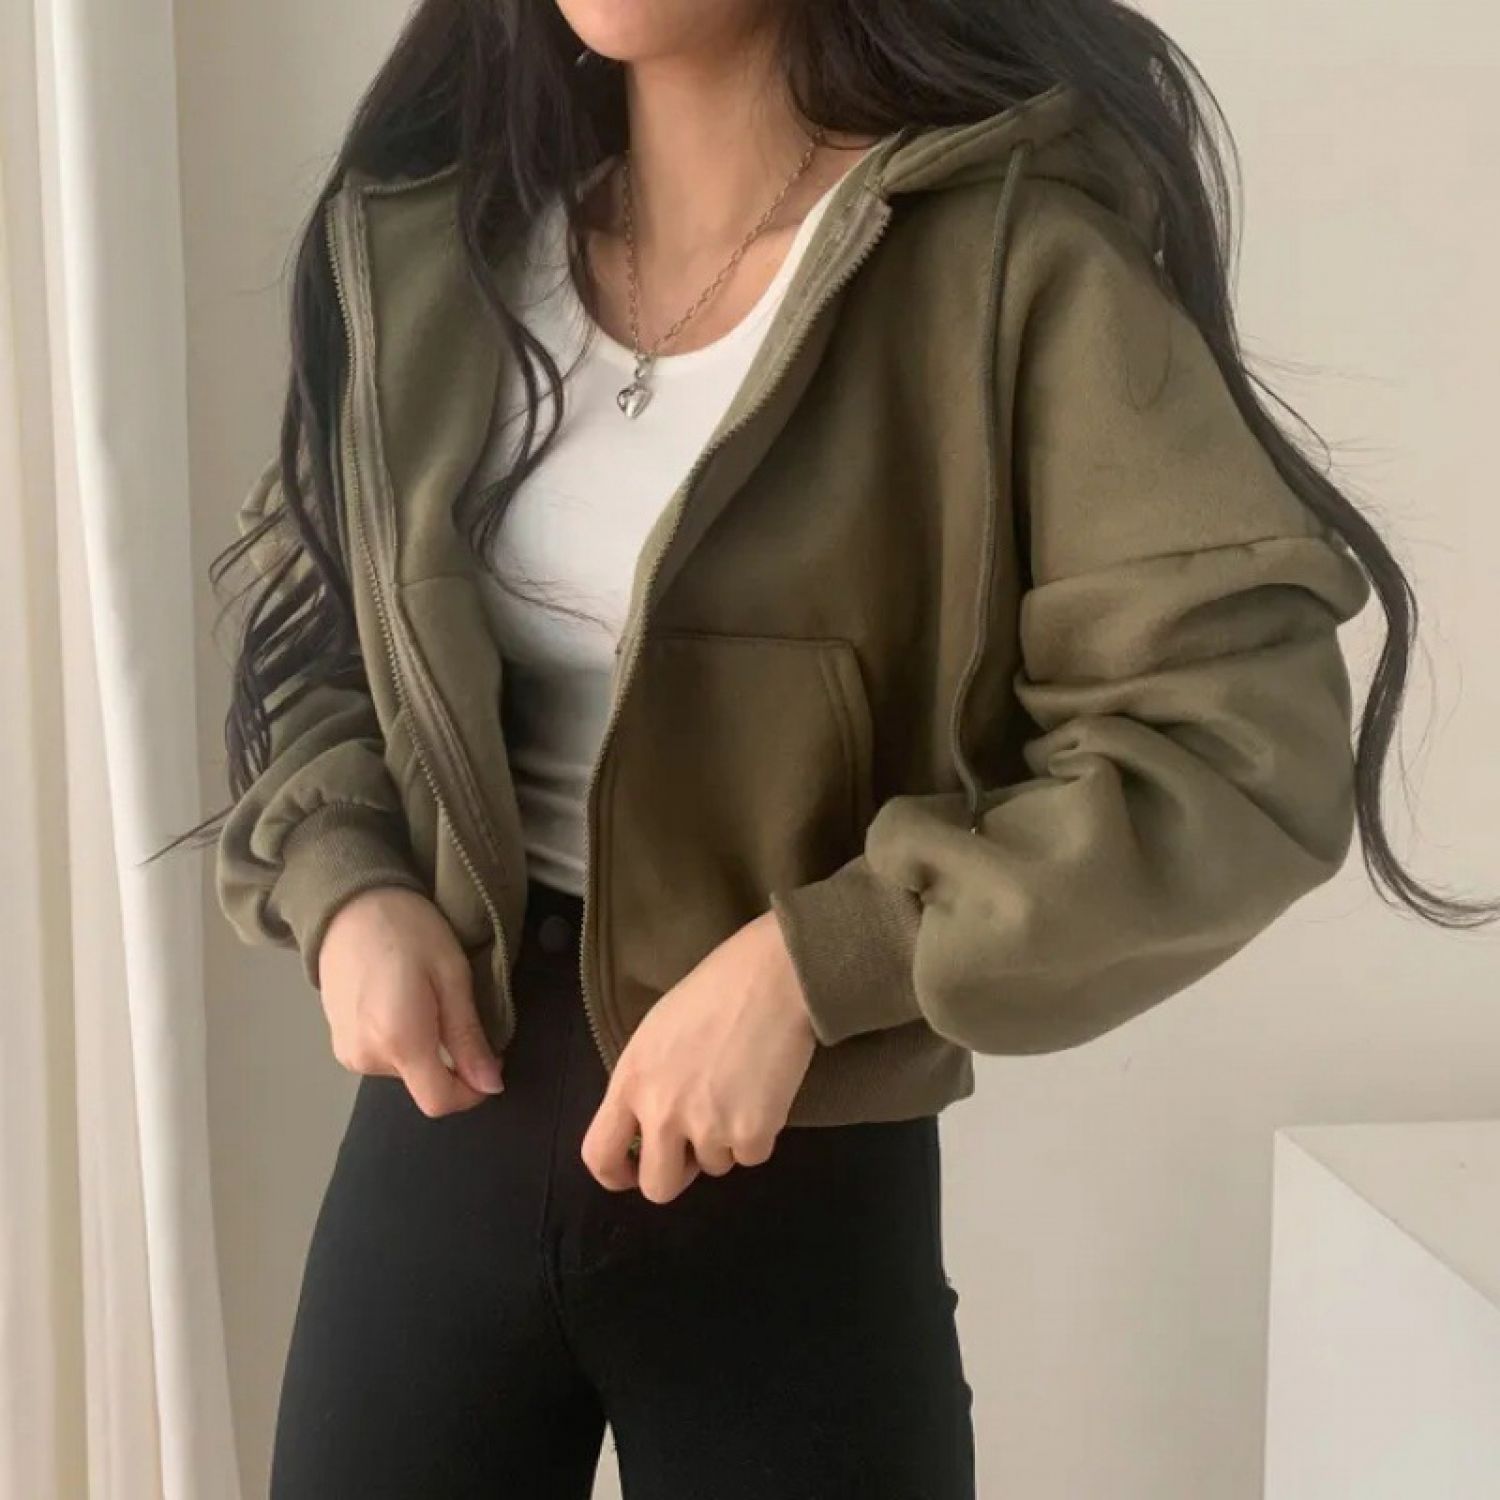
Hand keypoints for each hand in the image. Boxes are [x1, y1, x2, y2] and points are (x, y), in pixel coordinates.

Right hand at [317, 886, 504, 1116]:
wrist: (350, 906)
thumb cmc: (408, 930)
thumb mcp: (452, 977)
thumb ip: (468, 1037)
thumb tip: (491, 1085)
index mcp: (399, 1042)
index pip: (439, 1101)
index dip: (472, 1092)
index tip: (490, 1062)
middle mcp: (367, 1058)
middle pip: (424, 1084)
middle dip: (450, 1059)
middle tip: (452, 1006)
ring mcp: (348, 1053)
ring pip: (405, 1071)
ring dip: (425, 1048)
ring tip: (422, 997)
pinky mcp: (339, 1044)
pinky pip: (383, 1058)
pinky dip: (402, 1041)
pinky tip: (401, 1002)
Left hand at [580, 910, 816, 1203]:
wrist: (772, 978)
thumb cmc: (713, 992)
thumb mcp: (654, 1034)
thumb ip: (644, 1083)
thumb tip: (648, 1126)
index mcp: (631, 1082)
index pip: (599, 1154)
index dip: (615, 1174)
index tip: (632, 1172)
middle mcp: (662, 1112)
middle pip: (657, 1187)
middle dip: (677, 1174)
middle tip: (695, 1148)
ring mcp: (708, 1126)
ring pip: (714, 1167)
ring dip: (725, 1141)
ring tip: (739, 1090)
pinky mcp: (752, 1133)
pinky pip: (752, 1157)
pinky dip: (760, 1134)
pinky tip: (763, 1091)